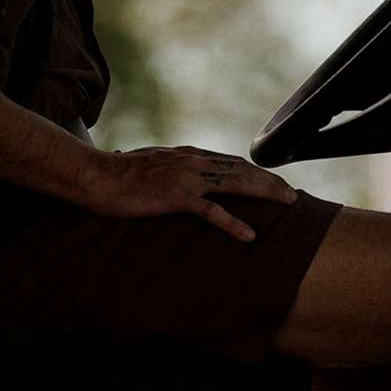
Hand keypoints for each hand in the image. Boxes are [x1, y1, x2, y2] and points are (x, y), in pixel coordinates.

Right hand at [78, 145, 297, 242]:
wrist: (96, 176)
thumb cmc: (118, 174)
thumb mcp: (151, 165)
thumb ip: (171, 169)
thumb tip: (179, 177)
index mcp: (187, 155)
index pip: (231, 161)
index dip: (256, 172)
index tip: (274, 182)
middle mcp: (192, 162)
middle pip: (242, 169)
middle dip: (271, 181)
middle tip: (293, 195)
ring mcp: (186, 178)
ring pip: (236, 184)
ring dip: (265, 193)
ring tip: (287, 204)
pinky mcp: (176, 196)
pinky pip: (211, 212)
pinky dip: (233, 223)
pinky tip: (250, 235)